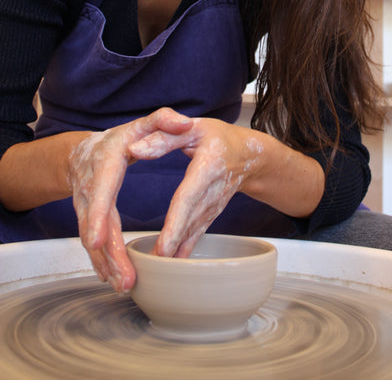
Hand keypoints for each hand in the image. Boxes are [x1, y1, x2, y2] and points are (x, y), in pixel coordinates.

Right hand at [67, 108, 192, 292]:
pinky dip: (102, 263)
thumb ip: (163, 120)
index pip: (101, 192)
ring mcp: (86, 209)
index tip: (99, 239)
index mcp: (106, 165)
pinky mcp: (89, 222)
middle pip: (96, 225)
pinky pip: (94, 245)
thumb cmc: (118, 139)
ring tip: (124, 285)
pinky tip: (113, 279)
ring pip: (93, 241)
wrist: (82, 153)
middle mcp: (91, 190)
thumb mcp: (141, 124)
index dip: (99, 217)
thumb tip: (185, 121)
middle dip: (108, 254)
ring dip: (106, 265)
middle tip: (125, 278)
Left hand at [129, 118, 264, 257]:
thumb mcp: (192, 128)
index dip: (176, 222)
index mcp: (208, 166)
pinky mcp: (211, 213)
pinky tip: (171, 266)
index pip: (189, 197)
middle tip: (154, 266)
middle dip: (173, 245)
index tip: (164, 245)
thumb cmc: (218, 137)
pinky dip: (184, 249)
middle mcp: (212, 190)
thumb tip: (134, 148)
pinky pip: (197, 233)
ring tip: (155, 271)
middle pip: (190, 221)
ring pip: (192, 231)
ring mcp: (213, 205)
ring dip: (175, 252)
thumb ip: (163, 138)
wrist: (249, 155)